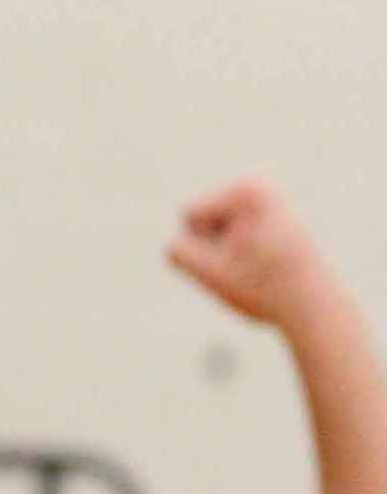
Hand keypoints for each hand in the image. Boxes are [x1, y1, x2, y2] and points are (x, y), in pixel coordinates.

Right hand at [168, 175, 337, 332]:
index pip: (189, 214)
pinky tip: (264, 264)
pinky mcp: (270, 212)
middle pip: (201, 216)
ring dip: (227, 250)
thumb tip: (175, 241)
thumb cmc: (264, 291)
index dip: (205, 247)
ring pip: (213, 225)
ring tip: (260, 267)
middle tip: (252, 268)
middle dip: (216, 246)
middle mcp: (259, 184)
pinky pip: (229, 229)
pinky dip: (239, 250)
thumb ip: (178, 251)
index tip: (242, 263)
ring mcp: (267, 197)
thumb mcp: (209, 274)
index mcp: (247, 191)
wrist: (318, 308)